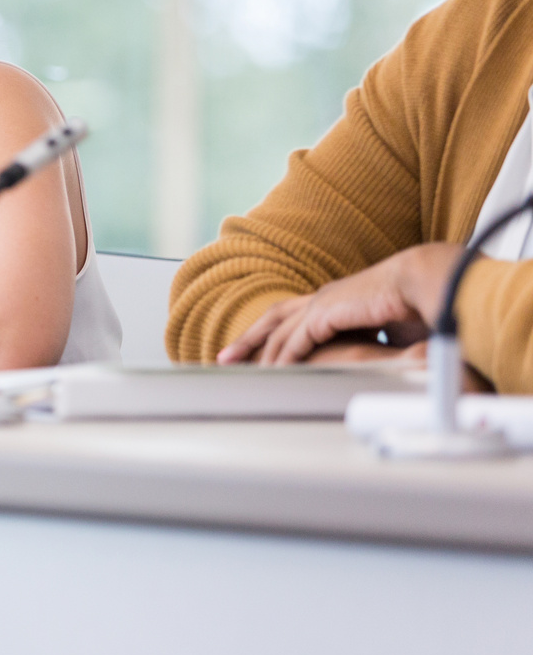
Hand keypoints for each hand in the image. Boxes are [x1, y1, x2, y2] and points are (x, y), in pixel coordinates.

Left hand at [216, 243, 462, 365]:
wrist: (428, 282)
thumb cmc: (421, 304)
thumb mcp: (391, 329)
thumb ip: (377, 343)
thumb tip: (381, 358)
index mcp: (338, 300)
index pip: (295, 317)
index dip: (275, 333)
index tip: (260, 351)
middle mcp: (324, 298)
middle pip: (274, 319)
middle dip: (249, 339)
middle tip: (225, 358)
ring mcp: (322, 303)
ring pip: (278, 331)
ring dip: (256, 351)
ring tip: (237, 370)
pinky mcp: (325, 313)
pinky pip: (294, 340)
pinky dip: (280, 357)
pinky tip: (270, 371)